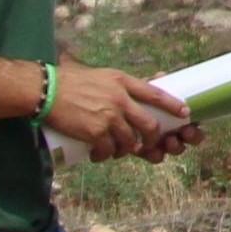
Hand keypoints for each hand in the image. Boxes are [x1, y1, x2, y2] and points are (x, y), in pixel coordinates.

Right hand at [53, 65, 194, 163]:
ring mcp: (109, 116)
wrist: (45, 90)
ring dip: (125, 150)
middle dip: (152, 138)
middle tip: (146, 144)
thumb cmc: (69, 82)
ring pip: (130, 141)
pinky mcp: (96, 132)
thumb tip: (132, 94)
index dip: (172, 104)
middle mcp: (120, 99)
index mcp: (122, 82)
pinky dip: (104, 155)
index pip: (155, 93)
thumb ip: (118, 86)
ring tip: (113, 150)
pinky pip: (109, 150)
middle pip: (148, 124)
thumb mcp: (100, 76)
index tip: (185, 112)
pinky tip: (97, 155)